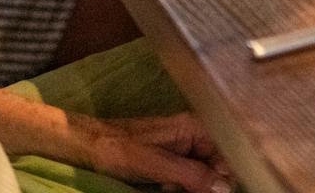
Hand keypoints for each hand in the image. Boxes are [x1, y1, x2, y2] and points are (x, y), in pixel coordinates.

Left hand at [78, 112, 231, 192]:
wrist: (86, 147)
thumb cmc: (117, 149)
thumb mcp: (156, 163)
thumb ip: (192, 174)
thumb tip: (226, 188)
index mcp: (194, 128)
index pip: (228, 153)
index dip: (224, 176)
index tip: (213, 191)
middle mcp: (192, 137)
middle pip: (216, 167)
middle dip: (204, 184)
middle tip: (177, 187)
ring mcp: (181, 151)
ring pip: (201, 177)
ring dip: (190, 188)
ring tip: (167, 188)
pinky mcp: (169, 164)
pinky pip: (185, 180)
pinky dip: (178, 189)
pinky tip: (164, 189)